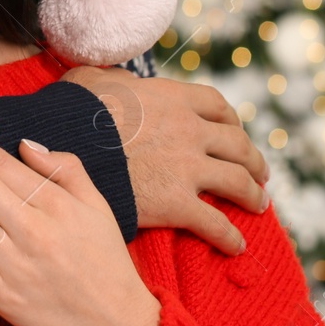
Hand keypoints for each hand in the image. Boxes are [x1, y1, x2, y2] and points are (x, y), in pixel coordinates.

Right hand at [62, 66, 268, 253]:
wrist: (65, 145)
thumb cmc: (73, 111)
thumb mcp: (95, 80)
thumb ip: (117, 80)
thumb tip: (123, 82)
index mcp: (173, 98)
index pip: (216, 105)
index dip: (230, 119)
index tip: (234, 129)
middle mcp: (190, 130)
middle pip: (237, 144)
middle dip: (253, 159)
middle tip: (259, 172)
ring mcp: (188, 168)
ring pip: (238, 182)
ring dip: (253, 195)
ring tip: (259, 205)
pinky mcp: (178, 203)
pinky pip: (216, 223)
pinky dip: (230, 236)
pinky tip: (237, 245)